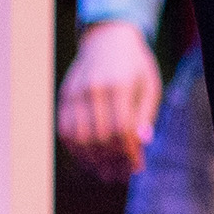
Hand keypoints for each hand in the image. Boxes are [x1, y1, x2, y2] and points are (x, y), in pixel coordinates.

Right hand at [58, 20, 165, 180]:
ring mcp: (74, 93)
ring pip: (78, 137)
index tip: (138, 166)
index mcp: (118, 84)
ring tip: (107, 171)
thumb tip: (143, 142)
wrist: (107, 40)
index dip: (129, 152)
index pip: (121, 129)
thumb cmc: (135, 66)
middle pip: (99, 136)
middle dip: (112, 160)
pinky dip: (76, 149)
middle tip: (123, 173)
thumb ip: (145, 114)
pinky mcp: (63, 97)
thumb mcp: (149, 86)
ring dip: (92, 160)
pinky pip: (65, 130)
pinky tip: (90, 159)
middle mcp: (92, 89)